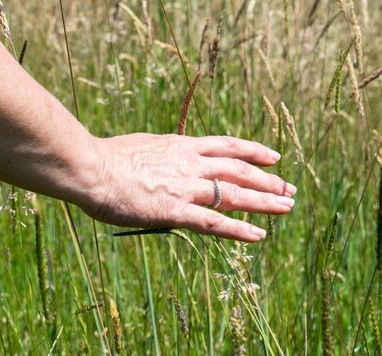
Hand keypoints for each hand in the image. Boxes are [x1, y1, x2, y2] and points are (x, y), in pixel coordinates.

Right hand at [83, 133, 295, 241]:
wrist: (91, 167)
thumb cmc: (108, 158)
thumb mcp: (144, 146)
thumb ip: (164, 154)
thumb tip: (168, 158)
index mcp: (182, 146)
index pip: (228, 146)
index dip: (255, 151)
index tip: (274, 157)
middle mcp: (191, 163)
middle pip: (239, 170)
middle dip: (268, 180)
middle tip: (290, 188)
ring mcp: (185, 187)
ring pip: (234, 194)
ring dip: (264, 201)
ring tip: (288, 207)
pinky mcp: (175, 211)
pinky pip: (214, 221)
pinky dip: (238, 229)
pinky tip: (259, 235)